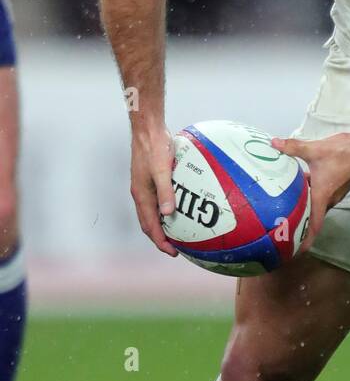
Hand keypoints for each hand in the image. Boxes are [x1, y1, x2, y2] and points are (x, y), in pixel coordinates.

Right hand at [130, 124, 178, 255]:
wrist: (147, 129)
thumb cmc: (154, 147)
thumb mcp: (162, 170)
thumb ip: (165, 192)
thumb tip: (168, 214)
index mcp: (141, 195)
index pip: (149, 226)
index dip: (160, 241)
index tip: (173, 252)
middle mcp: (140, 194)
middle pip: (148, 223)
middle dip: (160, 238)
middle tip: (176, 249)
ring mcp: (144, 187)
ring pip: (151, 213)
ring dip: (161, 226)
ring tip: (176, 234)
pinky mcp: (150, 179)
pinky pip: (156, 201)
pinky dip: (164, 211)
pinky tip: (178, 208)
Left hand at [271, 130, 349, 248]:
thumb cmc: (343, 152)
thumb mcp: (315, 149)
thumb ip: (293, 147)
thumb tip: (273, 143)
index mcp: (322, 196)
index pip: (314, 225)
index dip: (305, 240)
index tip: (294, 251)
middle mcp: (329, 199)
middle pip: (313, 218)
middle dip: (299, 225)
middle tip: (280, 228)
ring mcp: (335, 194)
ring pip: (316, 206)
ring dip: (304, 209)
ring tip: (284, 208)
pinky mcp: (337, 186)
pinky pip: (320, 197)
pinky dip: (309, 197)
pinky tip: (297, 186)